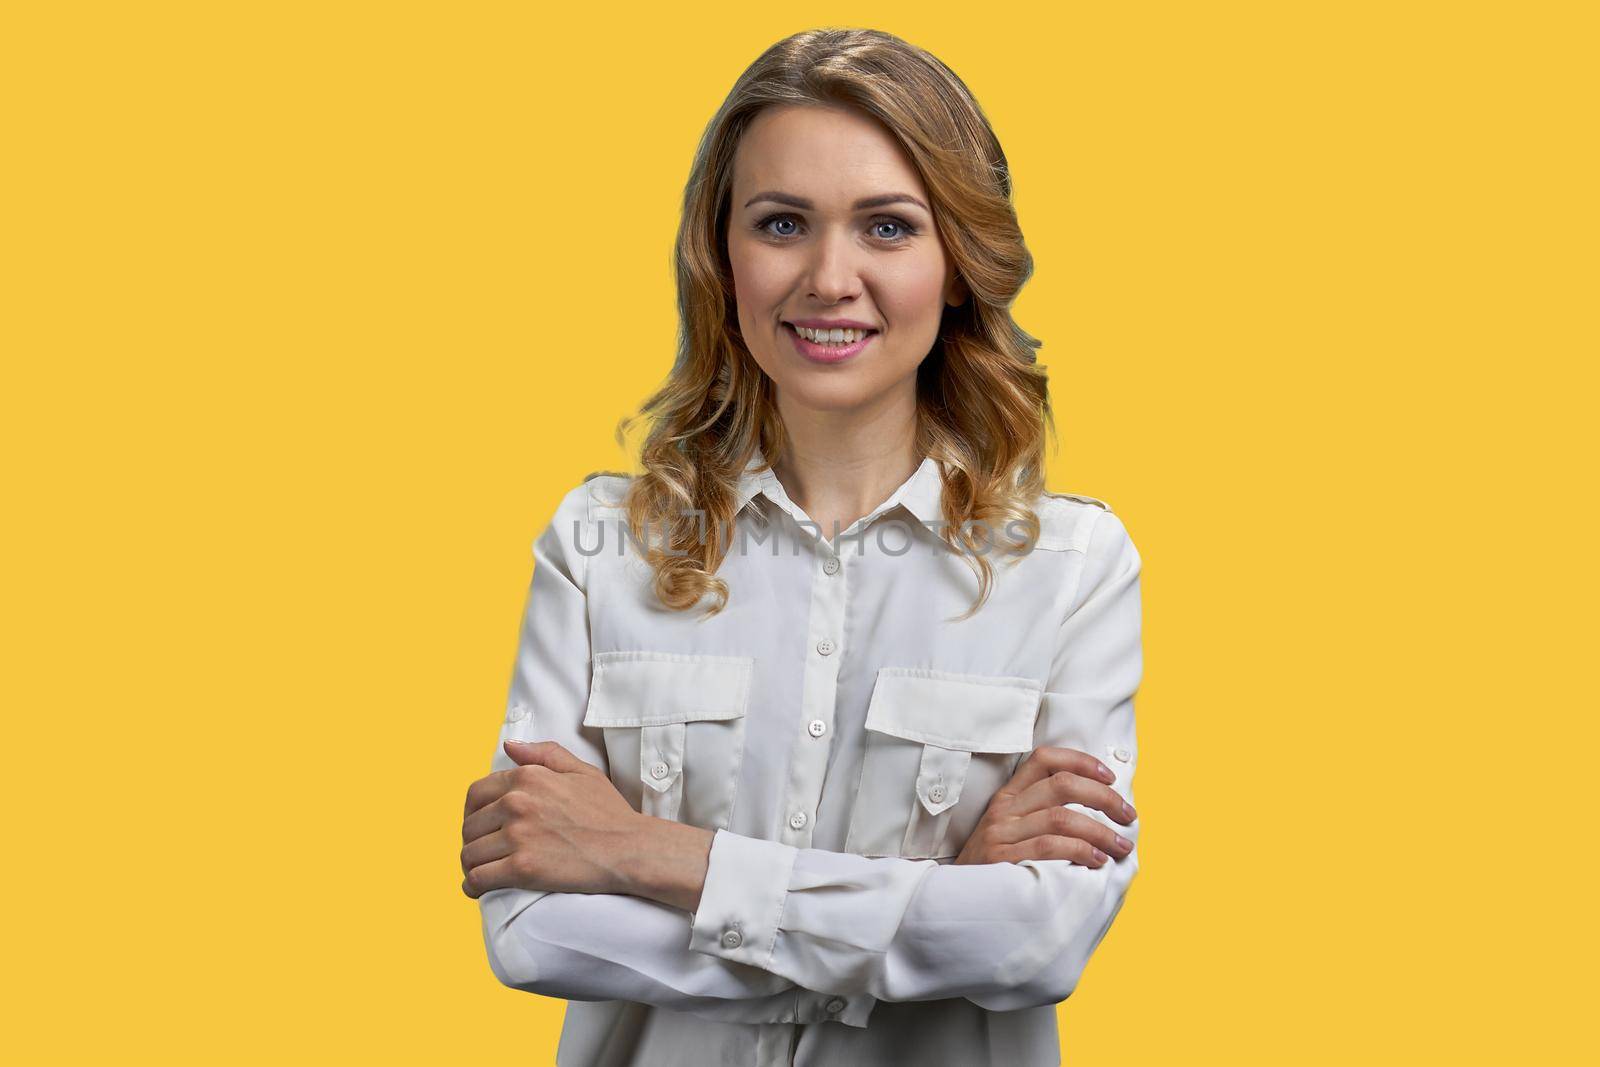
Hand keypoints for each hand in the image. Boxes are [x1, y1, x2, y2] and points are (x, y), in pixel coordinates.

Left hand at [460, 740, 644, 898]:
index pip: (477, 794)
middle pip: (470, 825)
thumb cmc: (609, 812)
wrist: (629, 849)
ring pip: (470, 853)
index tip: (480, 826)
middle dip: (473, 840)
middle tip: (484, 852)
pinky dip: (473, 885)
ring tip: (481, 871)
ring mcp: (518, 836)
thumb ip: (544, 754)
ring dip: (471, 864)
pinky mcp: (522, 868)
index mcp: (528, 777)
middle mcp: (517, 803)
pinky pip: (479, 878)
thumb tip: (510, 746)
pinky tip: (477, 888)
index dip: (473, 812)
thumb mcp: (582, 771)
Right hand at [954, 746, 1136, 867]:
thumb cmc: (996, 868)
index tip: (1109, 776)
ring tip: (1121, 845)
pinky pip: (1049, 847)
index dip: (1080, 761)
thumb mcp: (1012, 832)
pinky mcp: (1002, 861)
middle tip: (1129, 815)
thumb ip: (1044, 816)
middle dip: (1104, 798)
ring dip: (1100, 831)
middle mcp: (1004, 810)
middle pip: (1062, 785)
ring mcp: (1001, 834)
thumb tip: (1102, 811)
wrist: (955, 902)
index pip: (1044, 759)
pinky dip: (1080, 851)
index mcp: (1008, 796)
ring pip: (1061, 817)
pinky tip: (1097, 861)